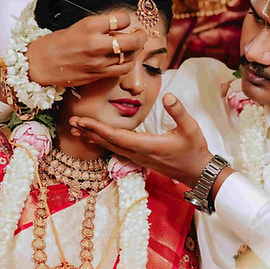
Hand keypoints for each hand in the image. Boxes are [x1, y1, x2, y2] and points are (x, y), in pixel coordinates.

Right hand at [25, 13, 147, 87]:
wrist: (41, 64)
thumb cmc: (58, 43)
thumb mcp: (78, 26)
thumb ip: (100, 27)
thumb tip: (121, 28)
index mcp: (89, 26)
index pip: (121, 19)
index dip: (126, 20)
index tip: (124, 22)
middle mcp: (96, 43)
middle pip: (132, 40)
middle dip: (141, 36)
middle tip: (140, 34)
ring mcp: (98, 61)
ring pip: (131, 56)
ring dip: (135, 51)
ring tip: (132, 47)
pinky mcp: (98, 74)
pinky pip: (123, 69)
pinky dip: (128, 63)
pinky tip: (125, 59)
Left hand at [70, 93, 212, 187]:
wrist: (198, 172)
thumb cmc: (194, 150)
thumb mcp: (191, 128)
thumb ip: (178, 111)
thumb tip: (168, 95)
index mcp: (147, 145)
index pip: (117, 136)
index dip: (98, 128)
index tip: (83, 121)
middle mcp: (138, 153)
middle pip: (109, 142)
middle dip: (90, 132)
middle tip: (72, 122)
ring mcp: (138, 157)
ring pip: (111, 147)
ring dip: (94, 138)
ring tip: (77, 130)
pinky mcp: (140, 158)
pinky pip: (117, 150)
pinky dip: (104, 143)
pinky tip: (97, 140)